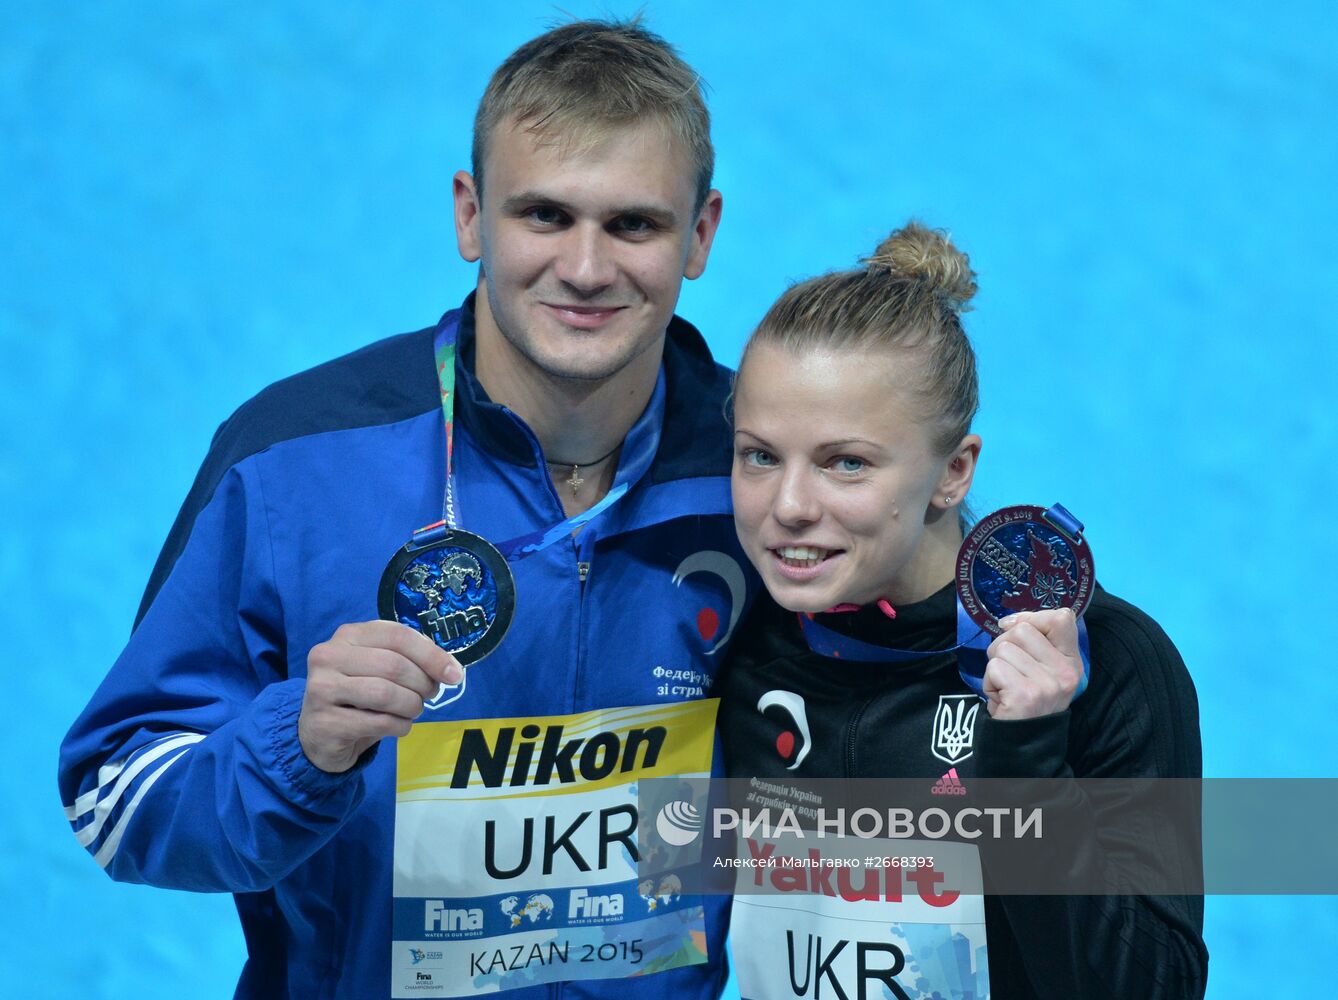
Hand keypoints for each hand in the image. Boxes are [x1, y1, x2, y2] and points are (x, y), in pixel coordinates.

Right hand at [299, 621, 461, 772]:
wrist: (318, 735)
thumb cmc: (357, 696)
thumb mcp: (378, 668)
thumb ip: (408, 659)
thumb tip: (449, 668)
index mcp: (348, 635)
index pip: (398, 636)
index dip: (432, 655)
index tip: (454, 674)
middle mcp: (329, 656)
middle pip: (394, 665)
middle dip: (422, 683)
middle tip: (429, 695)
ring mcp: (322, 689)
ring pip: (386, 694)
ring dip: (411, 706)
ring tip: (413, 710)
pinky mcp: (325, 722)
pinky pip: (379, 722)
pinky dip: (399, 726)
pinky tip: (398, 725)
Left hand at [982, 607, 1082, 720]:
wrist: (1023, 743)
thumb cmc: (1027, 700)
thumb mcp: (1041, 669)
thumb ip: (1034, 642)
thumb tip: (1008, 622)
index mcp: (1072, 661)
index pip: (1062, 618)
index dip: (1031, 617)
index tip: (1013, 629)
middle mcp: (1066, 671)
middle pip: (1022, 630)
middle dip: (1003, 645)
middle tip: (1008, 671)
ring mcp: (1048, 684)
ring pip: (1003, 648)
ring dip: (995, 666)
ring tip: (1006, 686)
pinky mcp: (1026, 694)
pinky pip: (994, 668)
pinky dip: (989, 682)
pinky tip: (1001, 697)